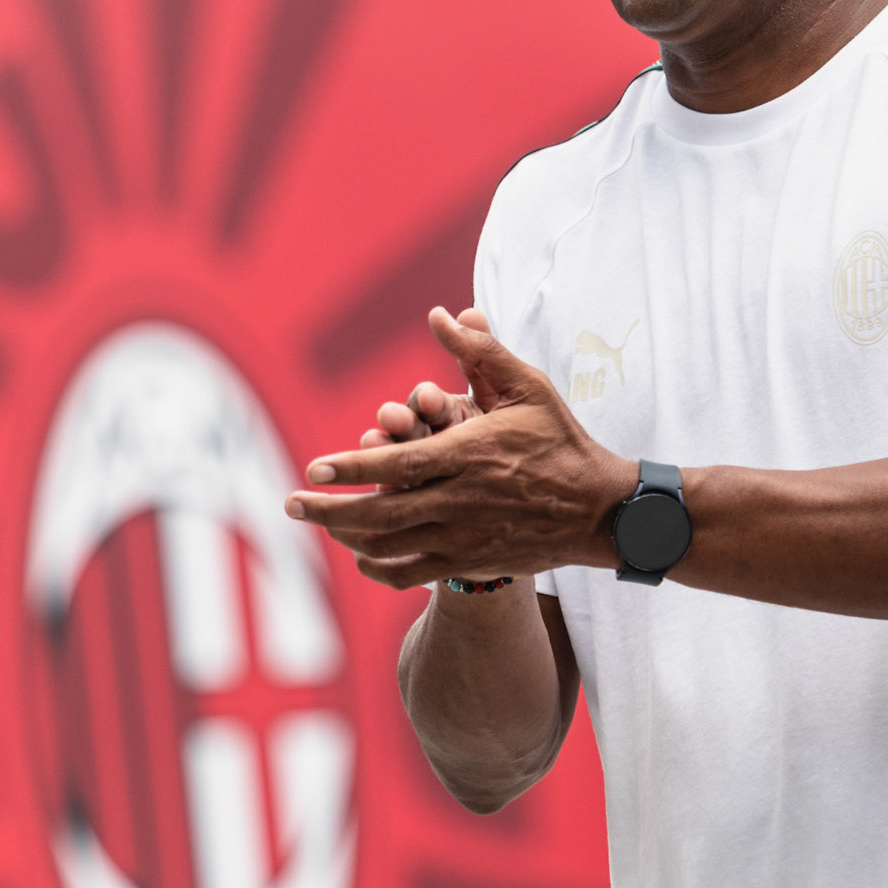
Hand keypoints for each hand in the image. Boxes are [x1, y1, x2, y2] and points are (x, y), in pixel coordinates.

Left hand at [285, 306, 636, 588]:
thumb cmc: (560, 440)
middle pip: (381, 511)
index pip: (397, 463)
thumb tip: (441, 313)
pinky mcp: (474, 562)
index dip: (351, 467)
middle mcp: (462, 500)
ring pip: (391, 546)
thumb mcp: (527, 386)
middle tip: (289, 505)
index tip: (312, 468)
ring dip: (346, 537)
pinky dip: (380, 568)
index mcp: (470, 453)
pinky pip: (413, 573)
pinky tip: (360, 556)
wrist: (598, 509)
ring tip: (317, 525)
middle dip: (328, 511)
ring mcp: (466, 537)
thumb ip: (479, 352)